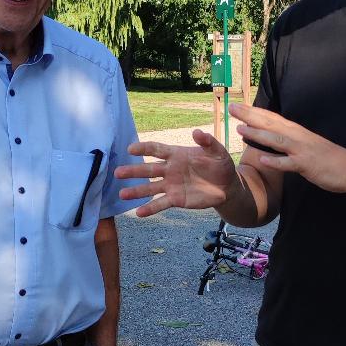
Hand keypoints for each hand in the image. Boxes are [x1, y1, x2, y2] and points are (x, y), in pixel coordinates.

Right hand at [115, 129, 238, 216]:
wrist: (227, 186)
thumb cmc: (220, 165)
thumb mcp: (217, 151)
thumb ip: (207, 142)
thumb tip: (196, 132)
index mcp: (176, 154)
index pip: (157, 149)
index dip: (144, 148)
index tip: (131, 149)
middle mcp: (169, 169)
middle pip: (148, 169)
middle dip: (133, 171)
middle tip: (118, 173)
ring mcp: (171, 185)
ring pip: (150, 188)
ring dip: (136, 191)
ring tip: (122, 195)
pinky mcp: (175, 199)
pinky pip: (160, 204)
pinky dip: (149, 208)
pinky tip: (138, 213)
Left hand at [229, 103, 345, 192]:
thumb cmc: (327, 158)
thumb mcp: (305, 144)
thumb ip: (289, 140)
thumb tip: (272, 136)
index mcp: (296, 132)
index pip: (271, 117)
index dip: (253, 111)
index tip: (237, 105)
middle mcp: (298, 137)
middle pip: (270, 123)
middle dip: (250, 115)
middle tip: (231, 107)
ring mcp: (302, 150)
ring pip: (277, 140)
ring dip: (258, 134)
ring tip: (240, 129)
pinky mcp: (307, 165)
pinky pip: (289, 163)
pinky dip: (275, 161)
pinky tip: (261, 159)